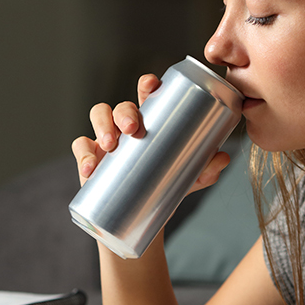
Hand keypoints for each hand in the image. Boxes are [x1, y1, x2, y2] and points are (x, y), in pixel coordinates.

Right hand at [71, 73, 230, 187]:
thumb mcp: (187, 180)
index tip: (152, 84)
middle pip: (122, 105)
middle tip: (133, 128)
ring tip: (110, 146)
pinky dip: (83, 155)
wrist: (142, 221)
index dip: (148, 85)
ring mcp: (106, 139)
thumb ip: (205, 170)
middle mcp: (126, 126)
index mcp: (151, 122)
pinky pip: (80, 147)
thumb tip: (224, 157)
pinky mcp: (89, 157)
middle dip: (125, 111)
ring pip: (98, 116)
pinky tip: (90, 169)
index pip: (148, 95)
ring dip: (102, 126)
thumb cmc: (164, 188)